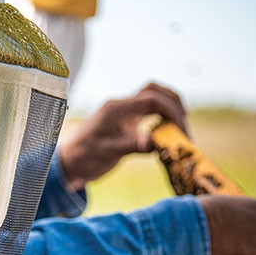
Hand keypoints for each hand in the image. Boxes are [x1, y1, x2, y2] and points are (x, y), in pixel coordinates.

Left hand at [56, 83, 186, 191]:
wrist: (71, 163)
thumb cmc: (84, 157)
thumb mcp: (107, 152)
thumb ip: (131, 145)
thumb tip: (155, 144)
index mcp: (116, 108)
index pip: (151, 100)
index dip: (170, 111)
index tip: (181, 130)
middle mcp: (122, 106)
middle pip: (155, 91)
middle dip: (174, 105)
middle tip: (184, 127)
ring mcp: (124, 113)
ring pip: (153, 99)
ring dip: (170, 109)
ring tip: (180, 130)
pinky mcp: (127, 122)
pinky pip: (149, 112)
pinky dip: (162, 119)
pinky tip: (168, 134)